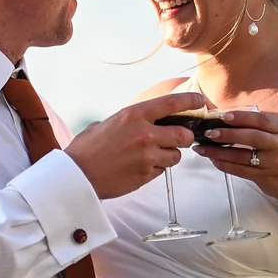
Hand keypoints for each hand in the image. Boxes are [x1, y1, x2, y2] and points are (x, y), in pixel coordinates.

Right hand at [66, 92, 205, 198]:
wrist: (76, 176)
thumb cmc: (87, 149)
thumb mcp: (107, 123)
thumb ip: (130, 121)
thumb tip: (147, 120)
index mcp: (133, 115)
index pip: (171, 103)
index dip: (190, 101)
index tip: (200, 101)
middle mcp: (144, 134)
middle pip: (184, 134)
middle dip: (184, 137)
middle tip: (176, 139)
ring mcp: (147, 156)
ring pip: (176, 155)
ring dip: (169, 155)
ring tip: (152, 156)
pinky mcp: (146, 175)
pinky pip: (162, 170)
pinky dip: (156, 169)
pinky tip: (140, 167)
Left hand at [195, 110, 277, 211]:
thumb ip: (259, 128)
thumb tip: (226, 119)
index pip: (261, 120)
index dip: (241, 117)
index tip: (223, 115)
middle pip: (253, 137)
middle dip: (229, 134)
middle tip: (209, 132)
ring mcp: (273, 163)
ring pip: (243, 156)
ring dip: (220, 152)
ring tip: (202, 148)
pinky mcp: (265, 178)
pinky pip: (241, 171)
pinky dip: (225, 165)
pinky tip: (213, 160)